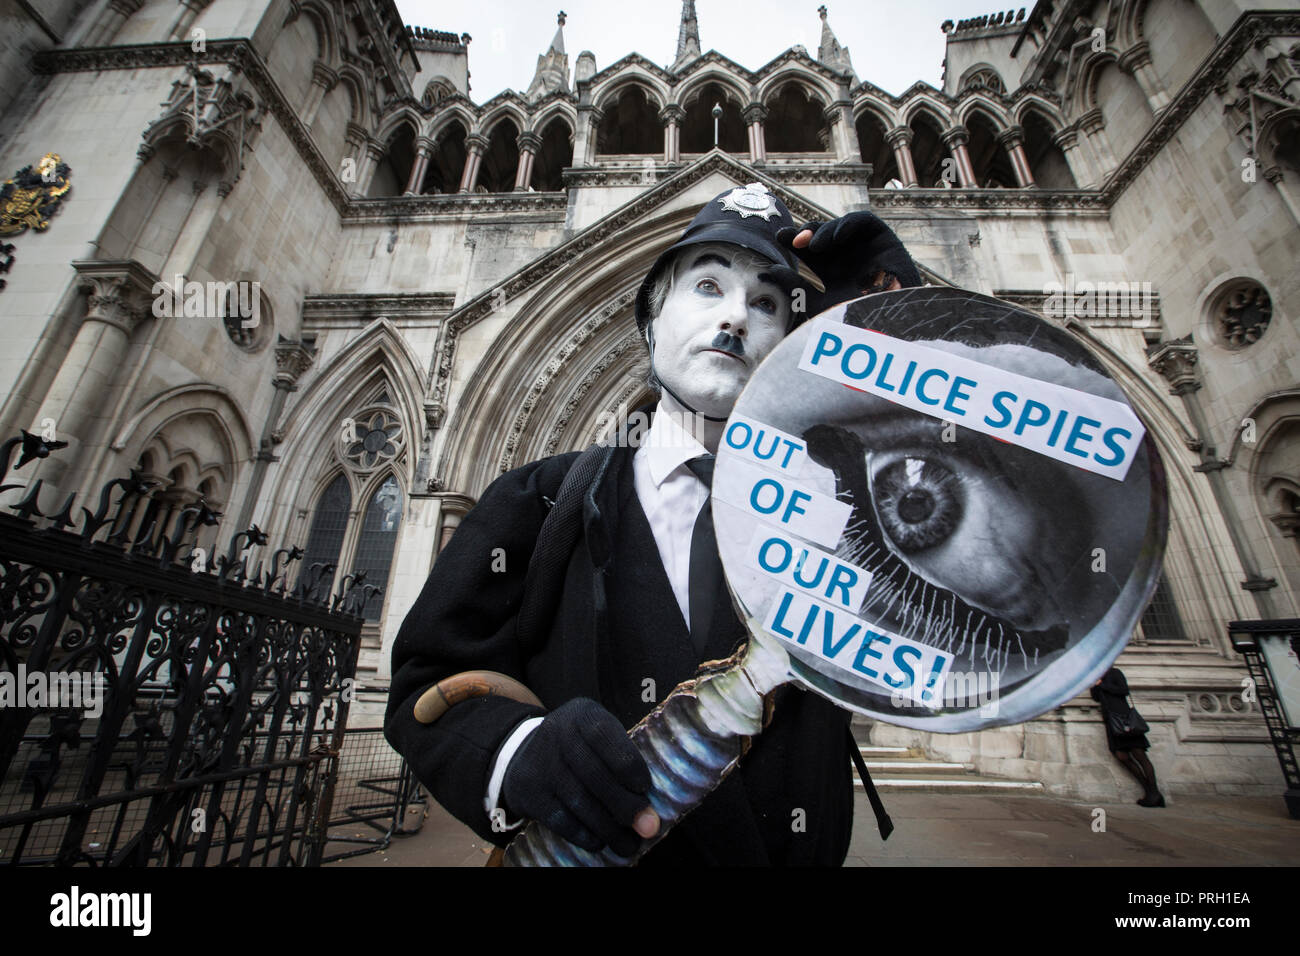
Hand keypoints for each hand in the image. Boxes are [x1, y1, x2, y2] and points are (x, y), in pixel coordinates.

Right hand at [501, 697, 659, 856]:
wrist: (525, 752)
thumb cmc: (580, 747)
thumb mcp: (598, 735)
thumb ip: (622, 758)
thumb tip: (649, 807)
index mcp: (583, 714)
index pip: (606, 736)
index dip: (629, 765)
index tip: (646, 789)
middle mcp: (558, 733)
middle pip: (595, 774)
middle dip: (625, 805)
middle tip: (648, 827)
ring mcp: (540, 763)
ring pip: (579, 801)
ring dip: (609, 828)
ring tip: (629, 845)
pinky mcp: (528, 791)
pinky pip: (560, 819)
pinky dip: (584, 835)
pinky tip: (600, 842)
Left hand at [777, 211, 920, 311]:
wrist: (888, 326)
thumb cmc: (855, 320)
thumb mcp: (818, 302)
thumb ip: (796, 286)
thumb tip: (772, 270)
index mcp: (832, 273)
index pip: (810, 252)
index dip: (794, 242)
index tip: (780, 239)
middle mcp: (847, 258)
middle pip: (823, 237)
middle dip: (805, 234)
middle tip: (789, 238)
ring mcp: (864, 248)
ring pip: (840, 228)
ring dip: (824, 230)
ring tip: (813, 245)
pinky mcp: (884, 239)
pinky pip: (864, 222)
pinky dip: (848, 224)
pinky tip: (836, 236)